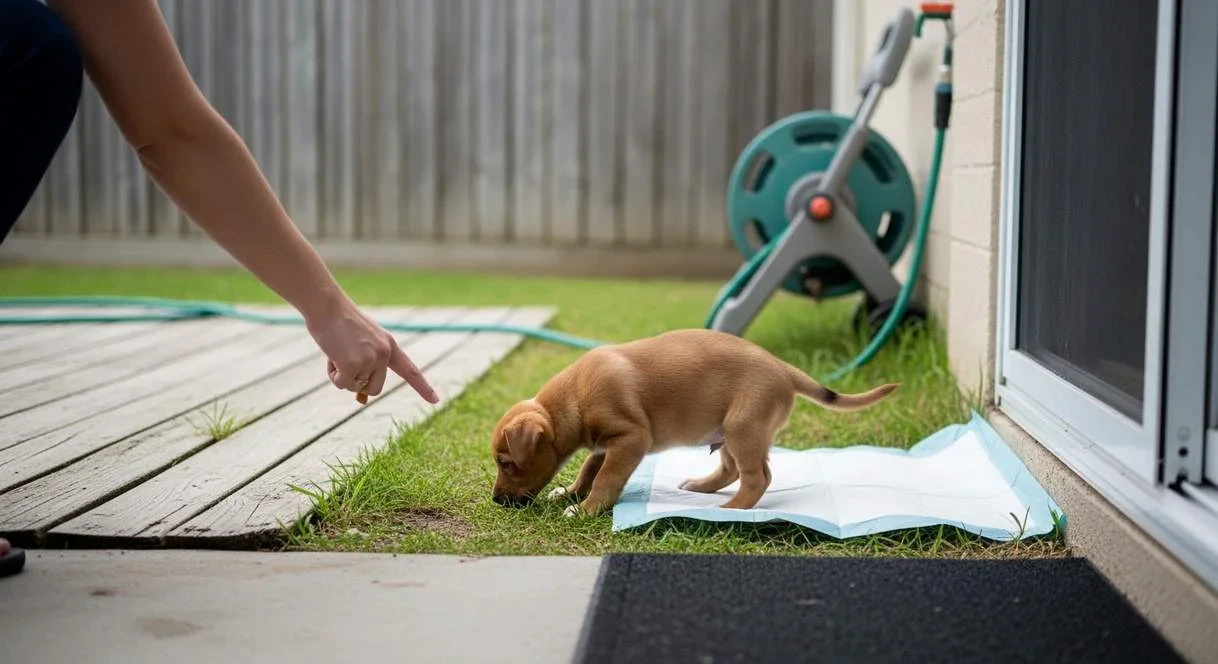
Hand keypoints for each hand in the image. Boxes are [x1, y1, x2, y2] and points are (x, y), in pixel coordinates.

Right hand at [305, 301, 438, 403]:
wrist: (327, 306)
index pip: (410, 370)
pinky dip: (333, 376)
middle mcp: (384, 354)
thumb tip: (363, 399)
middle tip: (344, 363)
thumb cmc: (340, 322)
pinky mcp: (352, 365)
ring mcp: (370, 360)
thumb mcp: (361, 341)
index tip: (435, 401)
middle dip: (358, 383)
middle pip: (375, 389)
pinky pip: (341, 384)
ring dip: (342, 376)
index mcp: (390, 346)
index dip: (423, 387)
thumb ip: (367, 364)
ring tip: (336, 352)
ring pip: (355, 387)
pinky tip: (331, 356)